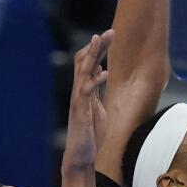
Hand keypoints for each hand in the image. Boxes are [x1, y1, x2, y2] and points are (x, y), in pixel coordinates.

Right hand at [62, 30, 112, 170]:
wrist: (81, 154)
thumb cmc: (90, 132)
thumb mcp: (96, 105)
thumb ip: (96, 88)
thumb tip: (101, 70)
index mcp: (84, 89)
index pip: (89, 63)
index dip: (98, 49)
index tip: (109, 36)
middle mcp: (79, 91)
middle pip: (85, 62)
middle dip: (96, 46)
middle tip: (108, 32)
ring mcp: (78, 100)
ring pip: (82, 72)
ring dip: (92, 55)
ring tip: (99, 41)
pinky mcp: (80, 111)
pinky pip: (86, 92)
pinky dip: (95, 81)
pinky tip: (105, 73)